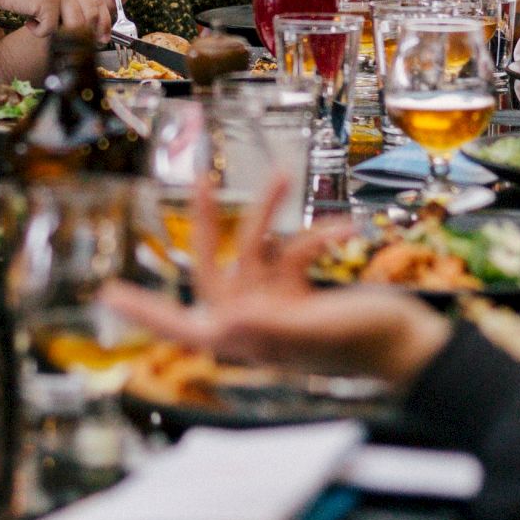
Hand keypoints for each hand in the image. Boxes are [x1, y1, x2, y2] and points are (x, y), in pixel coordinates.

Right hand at [0, 0, 112, 42]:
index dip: (104, 22)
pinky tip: (28, 22)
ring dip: (58, 33)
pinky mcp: (47, 0)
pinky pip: (51, 28)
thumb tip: (83, 28)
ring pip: (74, 25)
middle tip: (72, 44)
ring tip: (41, 27)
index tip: (103, 38)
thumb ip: (66, 2)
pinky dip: (39, 32)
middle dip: (84, 35)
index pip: (97, 1)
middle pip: (89, 16)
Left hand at [104, 179, 451, 385]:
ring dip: (270, 211)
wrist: (413, 346)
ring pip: (258, 247)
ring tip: (281, 173)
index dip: (144, 310)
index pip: (182, 325)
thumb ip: (272, 330)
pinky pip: (295, 250)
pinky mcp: (302, 291)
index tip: (107, 293)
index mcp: (248, 339)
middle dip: (209, 223)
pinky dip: (317, 235)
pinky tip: (343, 229)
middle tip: (201, 181)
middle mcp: (255, 322)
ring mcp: (278, 305)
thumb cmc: (369, 346)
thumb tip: (222, 325)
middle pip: (214, 267)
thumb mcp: (318, 333)